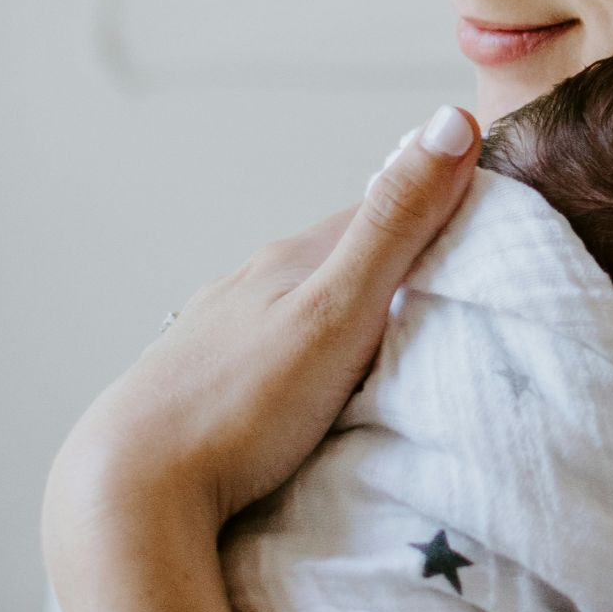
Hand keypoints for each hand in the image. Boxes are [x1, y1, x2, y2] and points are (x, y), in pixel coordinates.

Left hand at [43, 105, 478, 596]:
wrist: (128, 493)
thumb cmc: (239, 407)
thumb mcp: (338, 310)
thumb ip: (395, 224)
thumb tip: (451, 118)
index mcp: (289, 260)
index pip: (379, 211)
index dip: (434, 210)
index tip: (484, 226)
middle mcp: (248, 284)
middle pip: (337, 257)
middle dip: (390, 264)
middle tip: (448, 293)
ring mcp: (217, 333)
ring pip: (297, 304)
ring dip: (342, 313)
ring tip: (384, 345)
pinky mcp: (197, 384)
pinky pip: (266, 351)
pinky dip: (299, 355)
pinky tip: (304, 386)